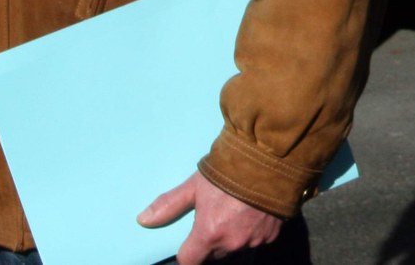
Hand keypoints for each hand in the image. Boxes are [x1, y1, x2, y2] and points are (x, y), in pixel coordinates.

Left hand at [138, 172, 283, 264]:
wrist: (272, 160)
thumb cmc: (230, 171)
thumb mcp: (196, 185)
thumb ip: (170, 205)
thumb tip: (142, 220)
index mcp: (209, 234)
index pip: (189, 260)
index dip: (188, 250)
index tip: (191, 239)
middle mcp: (231, 243)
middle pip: (214, 253)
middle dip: (212, 240)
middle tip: (217, 215)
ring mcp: (254, 241)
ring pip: (236, 246)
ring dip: (233, 235)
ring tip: (237, 210)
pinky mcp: (272, 234)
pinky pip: (257, 239)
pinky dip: (254, 230)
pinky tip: (255, 211)